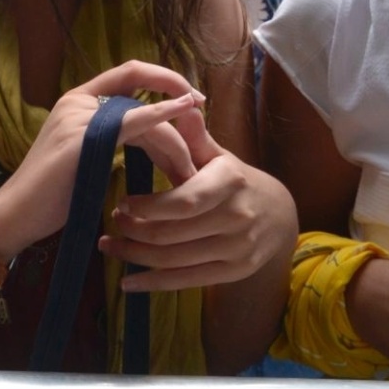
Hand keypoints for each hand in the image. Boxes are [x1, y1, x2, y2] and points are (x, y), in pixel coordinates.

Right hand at [0, 61, 205, 255]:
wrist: (18, 213)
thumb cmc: (52, 193)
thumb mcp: (87, 155)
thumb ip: (114, 136)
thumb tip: (158, 137)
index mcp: (77, 100)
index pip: (129, 73)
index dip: (165, 79)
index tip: (195, 100)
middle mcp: (77, 100)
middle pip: (142, 94)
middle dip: (179, 119)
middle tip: (200, 154)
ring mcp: (80, 115)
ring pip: (144, 115)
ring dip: (175, 143)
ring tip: (188, 176)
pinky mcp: (83, 137)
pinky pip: (133, 121)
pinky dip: (162, 116)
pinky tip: (183, 116)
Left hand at [99, 107, 296, 291]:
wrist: (279, 214)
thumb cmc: (234, 180)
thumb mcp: (217, 156)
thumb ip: (195, 135)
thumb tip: (181, 104)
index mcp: (229, 182)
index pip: (184, 201)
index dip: (147, 207)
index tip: (120, 203)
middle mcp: (237, 217)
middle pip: (173, 234)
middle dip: (133, 231)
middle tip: (110, 225)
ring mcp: (238, 248)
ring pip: (174, 260)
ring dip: (135, 256)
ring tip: (110, 247)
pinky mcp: (234, 271)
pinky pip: (186, 281)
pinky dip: (153, 283)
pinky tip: (129, 283)